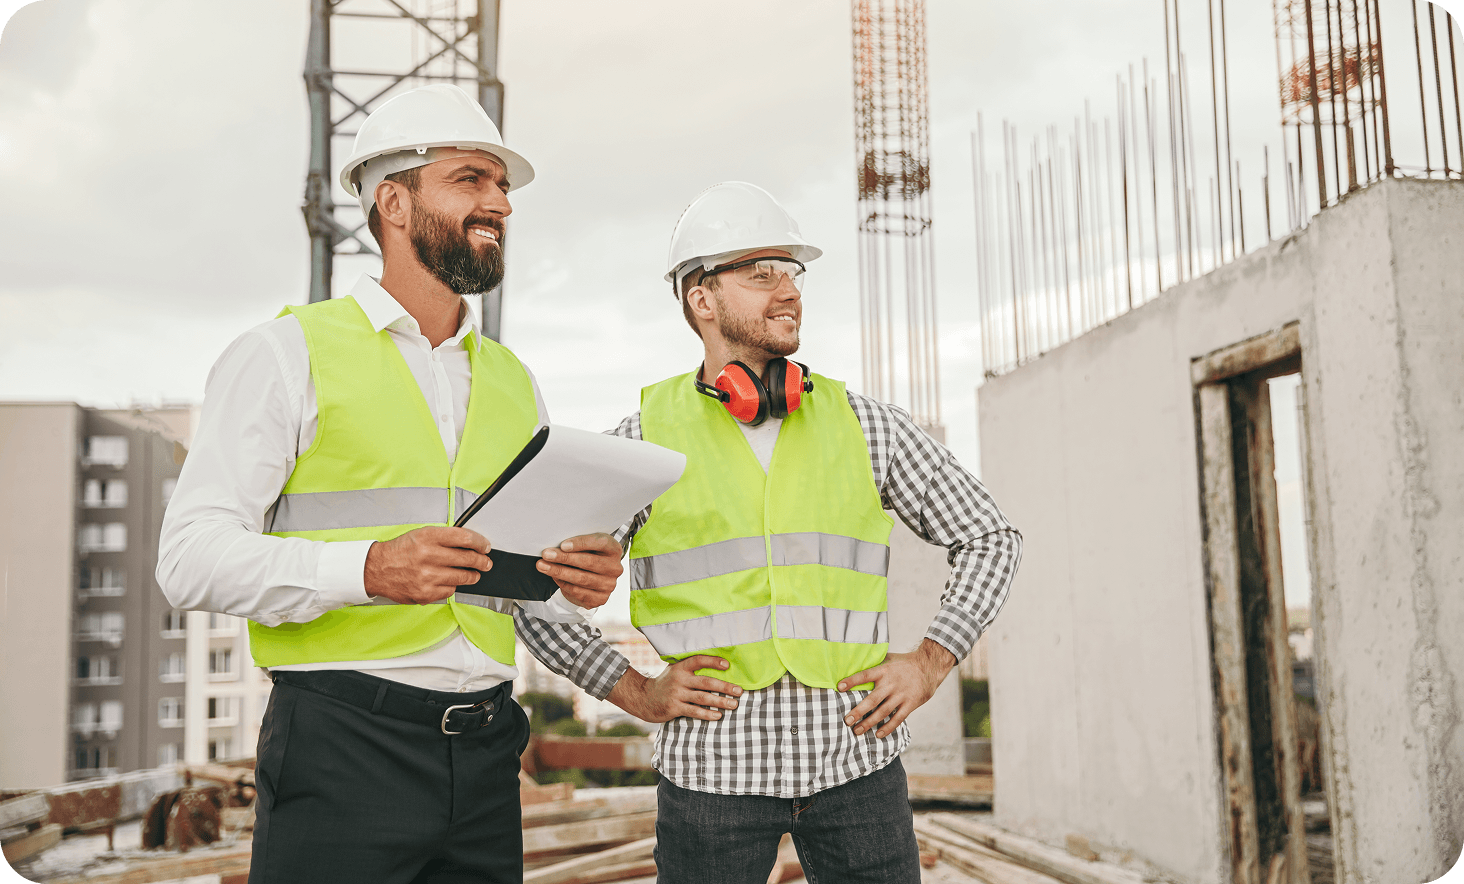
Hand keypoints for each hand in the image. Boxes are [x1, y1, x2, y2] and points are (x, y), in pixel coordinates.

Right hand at [364, 526, 490, 604]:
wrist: (377, 569)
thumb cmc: (400, 551)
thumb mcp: (421, 534)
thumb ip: (444, 537)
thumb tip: (470, 543)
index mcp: (428, 537)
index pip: (464, 538)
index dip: (480, 542)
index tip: (485, 546)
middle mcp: (428, 556)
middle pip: (468, 559)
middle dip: (481, 561)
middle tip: (485, 562)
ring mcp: (427, 577)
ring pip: (462, 577)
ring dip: (472, 576)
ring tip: (473, 574)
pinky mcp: (425, 593)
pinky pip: (450, 591)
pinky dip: (452, 586)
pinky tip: (448, 582)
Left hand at [537, 533, 622, 608]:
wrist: (595, 576)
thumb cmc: (589, 555)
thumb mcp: (587, 545)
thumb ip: (577, 543)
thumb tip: (556, 546)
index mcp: (614, 549)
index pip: (600, 543)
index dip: (581, 544)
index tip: (563, 545)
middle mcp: (615, 568)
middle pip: (589, 562)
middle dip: (564, 558)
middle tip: (547, 555)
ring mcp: (609, 585)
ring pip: (581, 579)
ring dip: (559, 572)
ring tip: (543, 566)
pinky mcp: (600, 598)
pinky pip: (578, 592)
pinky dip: (564, 584)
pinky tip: (554, 577)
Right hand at [607, 655, 742, 722]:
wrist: (644, 698)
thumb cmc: (666, 683)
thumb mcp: (675, 670)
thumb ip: (691, 668)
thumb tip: (718, 666)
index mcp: (681, 667)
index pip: (698, 660)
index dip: (713, 661)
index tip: (727, 665)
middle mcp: (679, 679)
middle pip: (706, 682)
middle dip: (725, 687)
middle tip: (739, 691)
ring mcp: (676, 694)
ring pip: (703, 698)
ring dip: (720, 702)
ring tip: (734, 704)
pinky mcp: (674, 708)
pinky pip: (694, 711)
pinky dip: (707, 714)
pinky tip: (718, 716)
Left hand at [837, 639, 956, 738]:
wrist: (929, 666)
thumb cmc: (905, 663)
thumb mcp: (889, 658)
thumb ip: (874, 663)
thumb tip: (855, 662)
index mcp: (884, 670)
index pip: (865, 675)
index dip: (852, 681)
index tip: (839, 687)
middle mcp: (891, 683)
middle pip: (872, 699)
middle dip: (858, 711)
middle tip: (847, 721)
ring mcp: (901, 695)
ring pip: (883, 712)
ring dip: (869, 723)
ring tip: (857, 731)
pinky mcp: (910, 704)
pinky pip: (898, 718)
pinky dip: (888, 727)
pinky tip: (878, 734)